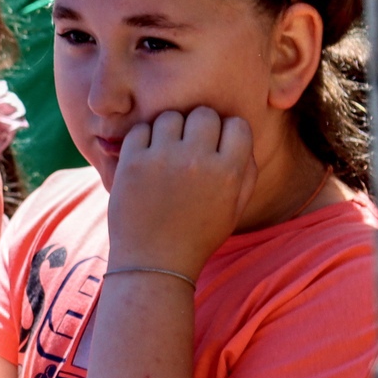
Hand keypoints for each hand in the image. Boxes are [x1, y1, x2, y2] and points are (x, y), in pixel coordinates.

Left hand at [105, 106, 255, 277]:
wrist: (153, 263)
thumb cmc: (197, 236)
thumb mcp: (235, 209)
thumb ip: (246, 171)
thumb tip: (241, 136)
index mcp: (227, 172)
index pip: (237, 124)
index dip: (227, 133)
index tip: (216, 147)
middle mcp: (197, 160)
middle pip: (204, 114)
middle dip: (199, 126)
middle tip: (189, 147)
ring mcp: (162, 159)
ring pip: (171, 116)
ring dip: (170, 130)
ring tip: (166, 152)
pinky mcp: (132, 163)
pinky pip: (140, 129)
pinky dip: (143, 139)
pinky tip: (147, 157)